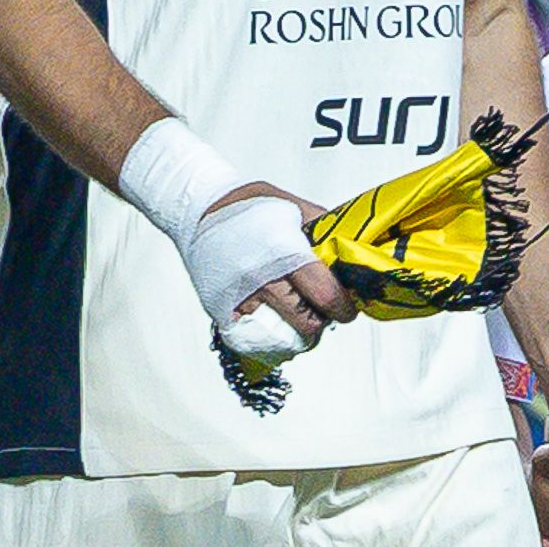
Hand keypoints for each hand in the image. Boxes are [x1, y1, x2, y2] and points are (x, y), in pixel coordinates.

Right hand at [206, 182, 354, 340]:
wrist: (195, 208)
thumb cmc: (246, 205)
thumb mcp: (292, 206)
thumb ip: (325, 231)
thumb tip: (353, 254)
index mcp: (283, 254)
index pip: (327, 297)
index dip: (344, 305)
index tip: (346, 304)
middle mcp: (260, 281)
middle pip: (308, 325)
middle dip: (322, 318)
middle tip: (320, 305)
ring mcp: (239, 300)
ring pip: (285, 338)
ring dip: (298, 329)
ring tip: (296, 310)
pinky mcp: (222, 313)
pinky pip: (257, 343)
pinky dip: (272, 336)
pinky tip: (274, 318)